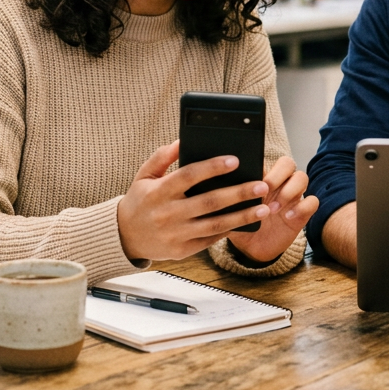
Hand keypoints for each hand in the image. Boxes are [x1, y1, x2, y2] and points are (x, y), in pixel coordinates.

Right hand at [117, 142, 272, 261]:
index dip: (212, 167)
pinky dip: (230, 230)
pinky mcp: (183, 250)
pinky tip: (246, 221)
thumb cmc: (139, 201)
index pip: (189, 176)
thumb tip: (182, 140)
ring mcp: (176, 234)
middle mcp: (169, 213)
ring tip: (264, 208)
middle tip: (261, 185)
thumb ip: (162, 157)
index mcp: (159, 192)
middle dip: (239, 193)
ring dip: (243, 216)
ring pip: (216, 224)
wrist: (124, 237)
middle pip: (210, 202)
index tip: (235, 160)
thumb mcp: (144, 176)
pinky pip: (211, 239)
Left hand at [227, 156, 319, 262]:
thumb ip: (227, 199)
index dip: (262, 165)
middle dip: (277, 174)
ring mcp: (292, 196)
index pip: (267, 158)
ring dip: (289, 190)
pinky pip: (312, 201)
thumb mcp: (229, 212)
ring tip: (274, 207)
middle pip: (288, 163)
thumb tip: (215, 187)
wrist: (251, 249)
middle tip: (265, 190)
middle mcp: (279, 183)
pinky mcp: (302, 212)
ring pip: (302, 177)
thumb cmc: (240, 225)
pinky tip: (288, 216)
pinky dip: (302, 206)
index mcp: (261, 178)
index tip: (252, 179)